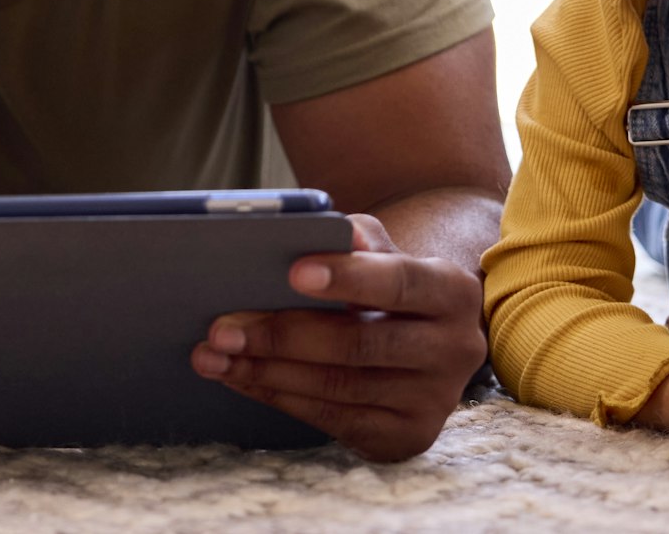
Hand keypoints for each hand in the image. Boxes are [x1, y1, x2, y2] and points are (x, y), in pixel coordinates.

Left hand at [189, 213, 485, 462]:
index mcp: (453, 291)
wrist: (425, 338)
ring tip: (214, 355)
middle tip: (222, 327)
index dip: (347, 277)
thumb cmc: (388, 284)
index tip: (293, 271)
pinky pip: (332, 419)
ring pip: (338, 387)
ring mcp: (434, 401)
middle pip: (359, 344)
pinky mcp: (407, 437)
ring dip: (267, 371)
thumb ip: (357, 239)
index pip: (399, 281)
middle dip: (282, 335)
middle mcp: (455, 349)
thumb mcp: (383, 252)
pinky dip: (279, 397)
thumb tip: (326, 230)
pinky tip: (242, 377)